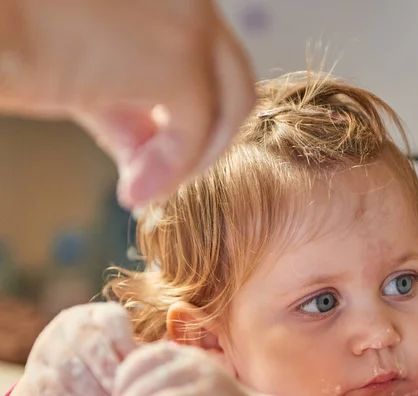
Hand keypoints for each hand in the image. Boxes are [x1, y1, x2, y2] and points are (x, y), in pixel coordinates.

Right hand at [3, 0, 254, 207]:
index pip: (210, 55)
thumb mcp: (91, 74)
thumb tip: (151, 157)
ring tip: (144, 189)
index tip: (151, 151)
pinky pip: (196, 131)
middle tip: (163, 175)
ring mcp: (188, 17)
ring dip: (196, 156)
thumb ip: (133, 109)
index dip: (194, 111)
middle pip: (234, 75)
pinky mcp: (175, 57)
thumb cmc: (12, 34)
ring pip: (231, 103)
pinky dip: (173, 170)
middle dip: (208, 135)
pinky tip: (135, 193)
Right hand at [24, 303, 135, 395]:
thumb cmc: (112, 366)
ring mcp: (49, 348)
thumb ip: (143, 356)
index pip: (111, 319)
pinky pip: (49, 386)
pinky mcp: (35, 374)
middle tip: (122, 393)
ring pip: (67, 366)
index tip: (139, 368)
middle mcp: (71, 325)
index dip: (125, 343)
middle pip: (87, 342)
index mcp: (99, 316)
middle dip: (107, 370)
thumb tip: (169, 360)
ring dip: (91, 392)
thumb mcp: (127, 355)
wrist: (69, 384)